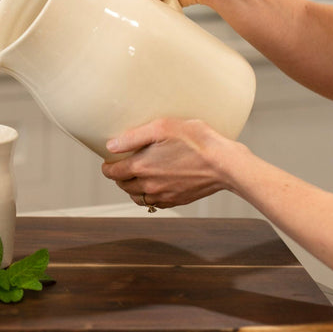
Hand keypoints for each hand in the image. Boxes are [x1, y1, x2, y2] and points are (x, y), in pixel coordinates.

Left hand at [101, 118, 238, 209]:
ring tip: (135, 177)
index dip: (107, 167)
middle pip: (123, 185)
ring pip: (137, 197)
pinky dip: (148, 197)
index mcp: (141, 166)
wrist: (225, 164)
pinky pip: (154, 204)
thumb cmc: (195, 141)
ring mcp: (163, 195)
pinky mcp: (177, 200)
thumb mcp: (162, 127)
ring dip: (132, 188)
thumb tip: (111, 146)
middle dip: (118, 176)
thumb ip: (133, 137)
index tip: (108, 162)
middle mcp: (149, 185)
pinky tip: (154, 187)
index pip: (112, 172)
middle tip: (122, 166)